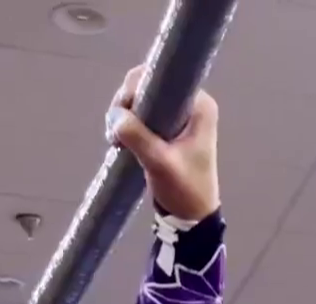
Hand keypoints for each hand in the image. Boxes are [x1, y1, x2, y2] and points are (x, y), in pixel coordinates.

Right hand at [108, 67, 218, 220]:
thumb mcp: (161, 164)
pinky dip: (125, 123)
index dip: (136, 88)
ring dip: (122, 115)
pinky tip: (119, 141)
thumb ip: (139, 138)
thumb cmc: (185, 189)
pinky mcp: (165, 126)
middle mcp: (190, 104)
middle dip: (125, 104)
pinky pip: (137, 113)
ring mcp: (177, 114)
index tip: (123, 110)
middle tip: (116, 130)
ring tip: (117, 139)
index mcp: (200, 106)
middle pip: (145, 84)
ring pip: (138, 98)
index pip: (162, 76)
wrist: (190, 215)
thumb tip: (116, 116)